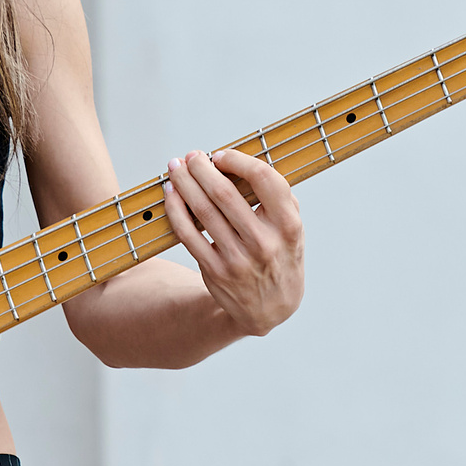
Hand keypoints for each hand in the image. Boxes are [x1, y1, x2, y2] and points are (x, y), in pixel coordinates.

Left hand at [161, 149, 304, 337]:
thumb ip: (280, 199)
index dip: (238, 160)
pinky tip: (171, 194)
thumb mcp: (295, 231)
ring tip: (176, 168)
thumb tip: (246, 164)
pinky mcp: (215, 271)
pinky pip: (188, 234)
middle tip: (192, 156)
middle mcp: (264, 242)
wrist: (271, 309)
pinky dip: (175, 210)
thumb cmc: (281, 257)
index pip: (263, 179)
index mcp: (288, 226)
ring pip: (202, 211)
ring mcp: (237, 259)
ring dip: (184, 184)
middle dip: (202, 168)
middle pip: (224, 193)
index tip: (222, 156)